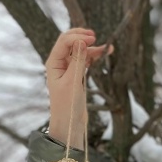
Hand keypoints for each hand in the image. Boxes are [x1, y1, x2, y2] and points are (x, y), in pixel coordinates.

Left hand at [45, 28, 110, 147]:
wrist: (69, 124)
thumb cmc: (67, 105)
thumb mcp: (73, 82)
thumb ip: (77, 61)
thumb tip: (81, 42)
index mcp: (53, 63)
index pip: (64, 42)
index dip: (78, 37)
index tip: (93, 39)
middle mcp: (59, 63)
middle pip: (70, 42)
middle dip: (82, 37)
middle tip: (95, 37)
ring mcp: (68, 69)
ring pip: (79, 52)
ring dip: (92, 48)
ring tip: (107, 48)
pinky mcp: (75, 76)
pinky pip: (84, 61)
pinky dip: (93, 57)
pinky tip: (103, 54)